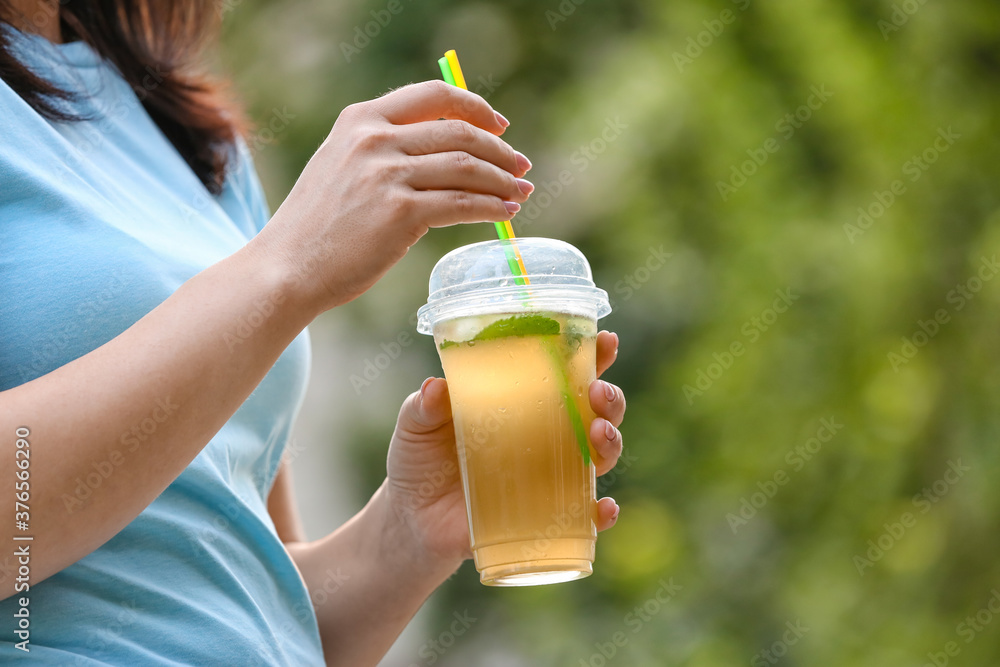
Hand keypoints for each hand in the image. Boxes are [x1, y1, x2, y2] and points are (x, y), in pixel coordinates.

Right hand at [256, 81, 533, 312]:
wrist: (288, 267)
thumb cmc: (317, 226)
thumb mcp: (340, 165)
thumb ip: (381, 149)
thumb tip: (444, 152)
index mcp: (361, 120)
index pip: (433, 95)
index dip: (474, 107)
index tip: (498, 126)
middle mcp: (374, 140)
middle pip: (459, 132)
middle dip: (499, 150)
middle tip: (521, 166)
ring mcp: (388, 175)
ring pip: (467, 167)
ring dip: (502, 180)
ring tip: (521, 192)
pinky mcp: (401, 213)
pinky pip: (462, 204)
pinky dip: (491, 207)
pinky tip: (505, 213)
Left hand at [383, 331, 626, 572]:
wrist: (411, 520)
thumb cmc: (419, 461)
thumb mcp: (415, 424)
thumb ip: (424, 406)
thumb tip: (436, 387)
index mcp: (521, 403)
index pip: (565, 373)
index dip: (592, 355)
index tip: (607, 340)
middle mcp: (545, 437)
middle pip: (596, 412)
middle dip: (609, 398)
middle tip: (597, 392)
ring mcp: (549, 477)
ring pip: (599, 457)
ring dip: (610, 443)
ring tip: (598, 434)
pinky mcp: (544, 517)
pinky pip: (584, 516)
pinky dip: (601, 513)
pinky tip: (603, 508)